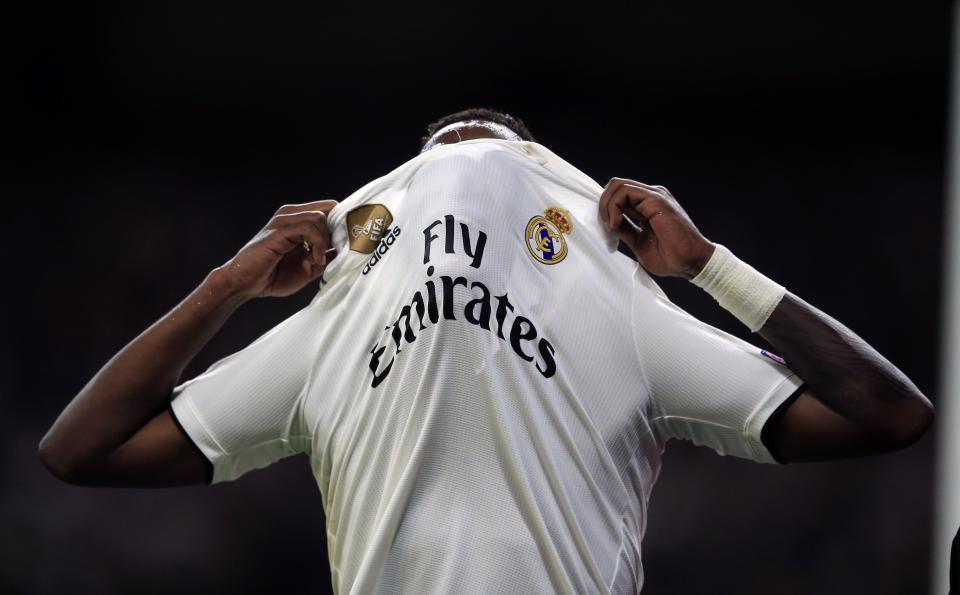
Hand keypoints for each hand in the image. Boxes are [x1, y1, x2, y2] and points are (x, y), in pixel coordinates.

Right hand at [217, 200, 337, 298]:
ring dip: (325, 241)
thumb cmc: (272, 276)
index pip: (328, 208)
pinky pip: (308, 228)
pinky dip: (317, 245)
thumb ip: (324, 258)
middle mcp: (290, 215)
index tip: (349, 242)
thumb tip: (343, 252)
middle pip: (328, 210)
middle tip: (333, 253)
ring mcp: (283, 220)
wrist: (245, 284)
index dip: (342, 222)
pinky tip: (314, 260)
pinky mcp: (279, 230)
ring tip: (318, 261)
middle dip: (336, 233)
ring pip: (319, 217)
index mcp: (297, 220)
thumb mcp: (307, 268)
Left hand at [599, 178, 714, 278]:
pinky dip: (614, 206)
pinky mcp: (656, 199)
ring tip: (611, 226)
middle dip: (603, 205)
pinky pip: (625, 192)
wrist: (691, 262)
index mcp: (648, 206)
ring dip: (607, 205)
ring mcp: (654, 196)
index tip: (605, 227)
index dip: (606, 208)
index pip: (620, 195)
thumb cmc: (671, 257)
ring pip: (618, 186)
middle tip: (606, 226)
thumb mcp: (638, 242)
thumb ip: (625, 230)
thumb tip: (609, 223)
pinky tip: (616, 223)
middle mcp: (651, 197)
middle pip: (616, 186)